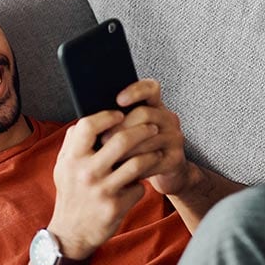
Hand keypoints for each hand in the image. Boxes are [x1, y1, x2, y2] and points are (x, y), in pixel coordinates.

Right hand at [49, 109, 164, 259]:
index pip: (89, 125)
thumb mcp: (63, 168)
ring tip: (156, 152)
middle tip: (152, 127)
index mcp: (72, 159)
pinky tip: (141, 183)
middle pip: (121, 140)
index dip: (107, 116)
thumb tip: (90, 120)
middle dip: (142, 130)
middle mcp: (86, 173)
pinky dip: (142, 184)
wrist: (71, 234)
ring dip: (152, 155)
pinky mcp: (115, 207)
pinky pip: (138, 187)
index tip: (120, 114)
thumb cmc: (71, 194)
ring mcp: (102, 191)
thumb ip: (73, 144)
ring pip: (137, 163)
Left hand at [104, 78, 191, 197]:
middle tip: (102, 140)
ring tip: (109, 159)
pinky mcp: (175, 159)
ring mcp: (174, 138)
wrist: (167, 175)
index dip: (135, 91)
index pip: (150, 89)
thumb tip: (89, 118)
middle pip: (145, 114)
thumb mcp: (132, 133)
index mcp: (156, 107)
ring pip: (148, 140)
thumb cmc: (140, 152)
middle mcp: (168, 119)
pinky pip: (154, 161)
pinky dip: (137, 168)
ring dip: (126, 151)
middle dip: (121, 127)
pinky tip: (124, 173)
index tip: (118, 100)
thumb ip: (119, 122)